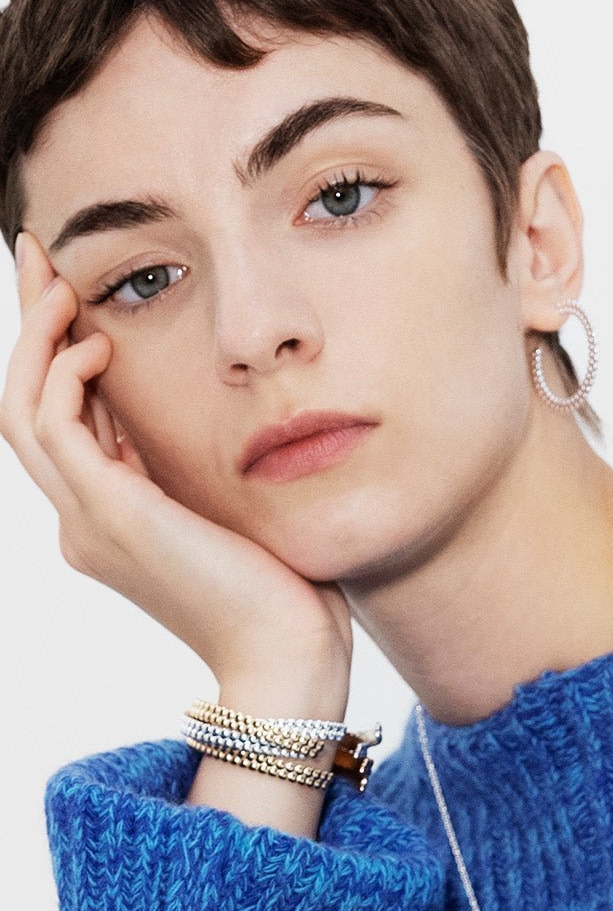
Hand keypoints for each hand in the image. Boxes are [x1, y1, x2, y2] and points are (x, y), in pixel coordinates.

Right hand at [0, 230, 352, 711]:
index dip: (58, 354)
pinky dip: (64, 377)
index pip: (62, 421)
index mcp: (110, 520)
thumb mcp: (226, 507)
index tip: (70, 294)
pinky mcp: (111, 516)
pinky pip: (54, 428)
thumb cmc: (282, 586)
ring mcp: (88, 523)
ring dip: (34, 341)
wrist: (289, 654)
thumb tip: (184, 410)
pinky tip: (98, 345)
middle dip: (31, 328)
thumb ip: (192, 466)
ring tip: (56, 282)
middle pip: (26, 406)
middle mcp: (84, 521)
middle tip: (36, 257)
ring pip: (21, 412)